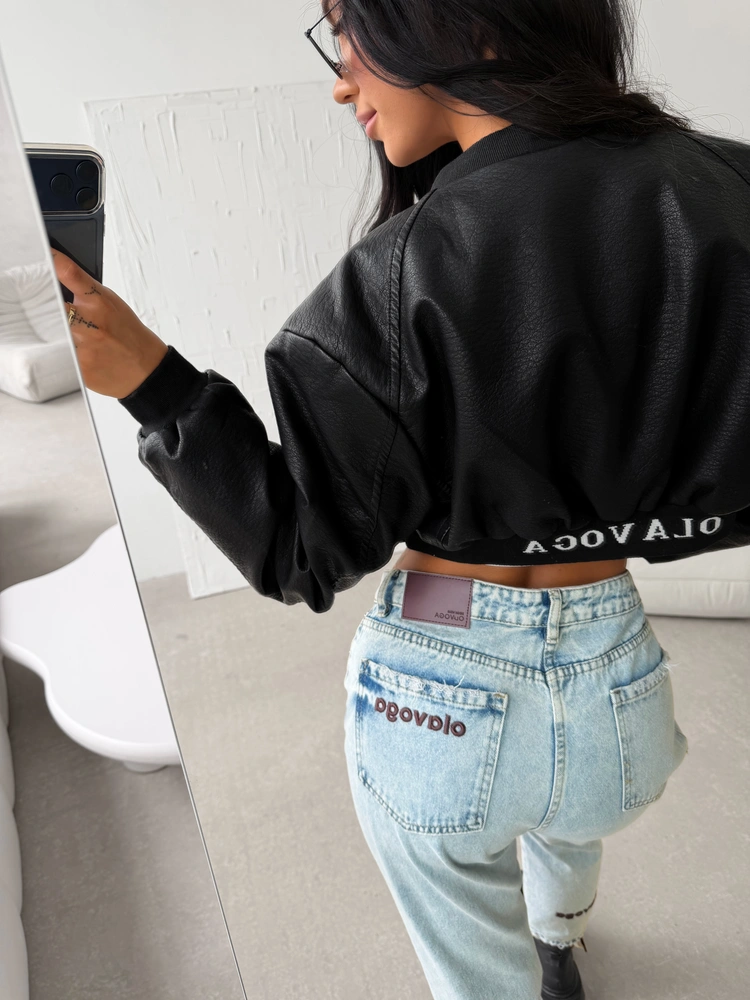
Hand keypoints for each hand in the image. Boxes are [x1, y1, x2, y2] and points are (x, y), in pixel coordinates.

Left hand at [50, 248, 168, 397]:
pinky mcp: (77, 366)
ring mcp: (81, 345)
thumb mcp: (112, 304)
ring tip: (58, 330)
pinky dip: (55, 348)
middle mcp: (88, 321)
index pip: (68, 272)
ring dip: (47, 327)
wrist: (145, 369)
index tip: (41, 253)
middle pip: (49, 302)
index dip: (51, 259)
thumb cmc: (128, 334)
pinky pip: (55, 352)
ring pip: (47, 329)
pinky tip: (67, 349)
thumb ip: (84, 293)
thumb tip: (54, 281)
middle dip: (42, 300)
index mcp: (99, 301)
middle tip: (37, 299)